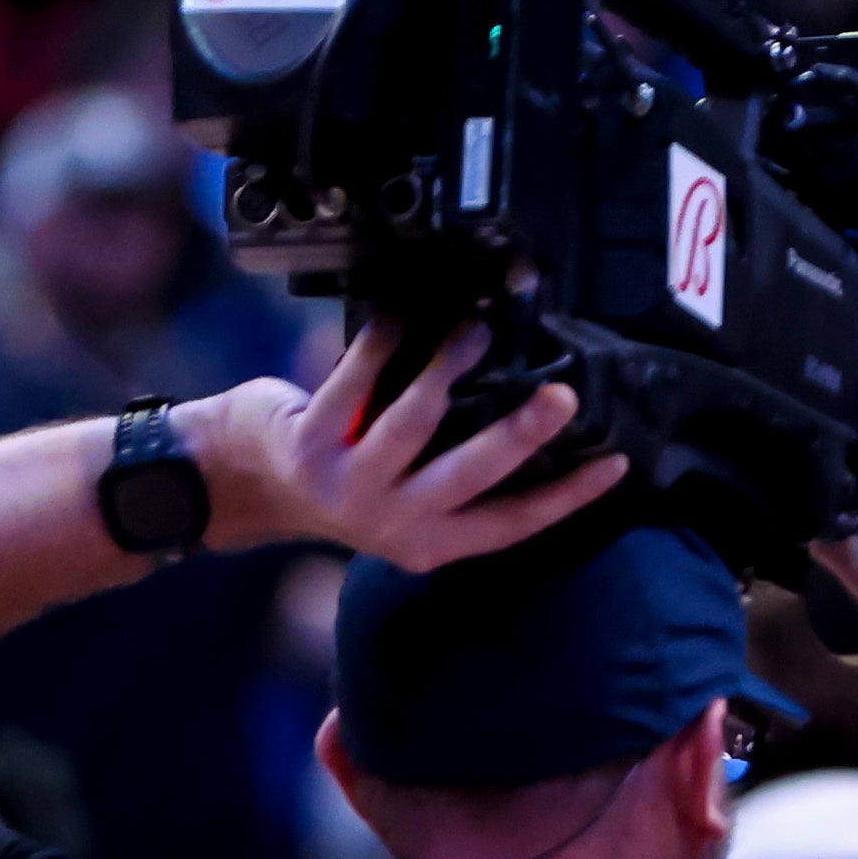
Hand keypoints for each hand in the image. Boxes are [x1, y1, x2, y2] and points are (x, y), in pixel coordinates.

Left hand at [189, 320, 624, 566]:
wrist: (244, 482)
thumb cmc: (342, 479)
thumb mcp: (407, 500)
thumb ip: (455, 477)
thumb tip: (527, 418)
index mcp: (432, 541)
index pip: (516, 522)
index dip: (569, 495)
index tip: (613, 462)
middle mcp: (395, 522)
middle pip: (473, 474)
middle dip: (523, 432)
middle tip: (563, 395)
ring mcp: (349, 485)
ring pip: (416, 421)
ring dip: (452, 367)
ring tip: (478, 330)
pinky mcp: (308, 442)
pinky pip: (354, 383)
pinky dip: (381, 345)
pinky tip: (399, 318)